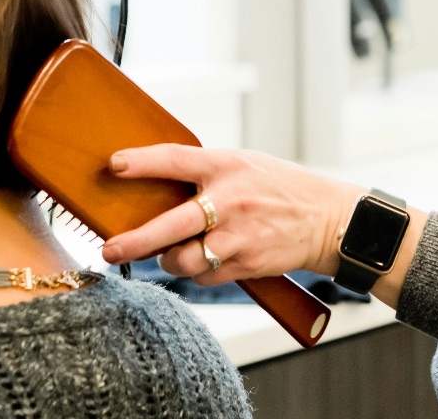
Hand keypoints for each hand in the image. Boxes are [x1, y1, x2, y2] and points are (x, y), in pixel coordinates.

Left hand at [97, 144, 360, 286]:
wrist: (328, 220)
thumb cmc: (279, 188)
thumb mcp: (245, 164)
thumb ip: (206, 172)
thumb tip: (154, 186)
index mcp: (227, 166)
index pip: (177, 160)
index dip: (142, 163)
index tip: (113, 165)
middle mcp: (231, 201)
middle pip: (172, 225)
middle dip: (135, 241)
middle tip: (109, 249)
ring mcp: (240, 236)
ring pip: (185, 260)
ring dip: (169, 261)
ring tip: (169, 254)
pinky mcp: (247, 264)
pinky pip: (205, 277)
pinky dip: (198, 272)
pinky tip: (207, 259)